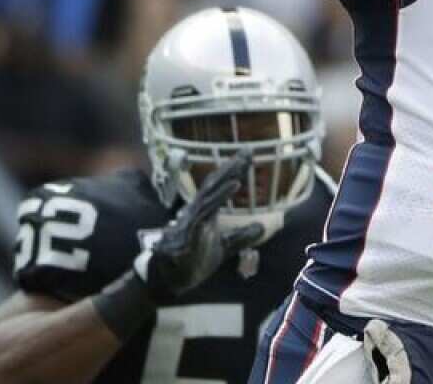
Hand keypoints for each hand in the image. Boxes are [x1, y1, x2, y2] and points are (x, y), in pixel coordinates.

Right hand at [135, 150, 263, 301]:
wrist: (171, 282)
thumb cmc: (194, 262)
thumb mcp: (224, 248)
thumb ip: (241, 236)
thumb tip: (261, 227)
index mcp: (204, 212)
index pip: (219, 187)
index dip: (232, 171)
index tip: (247, 157)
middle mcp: (196, 211)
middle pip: (214, 184)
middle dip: (231, 167)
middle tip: (248, 151)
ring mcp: (191, 219)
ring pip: (210, 192)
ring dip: (227, 176)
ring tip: (243, 164)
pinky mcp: (189, 230)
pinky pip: (207, 209)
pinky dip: (221, 195)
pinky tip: (235, 185)